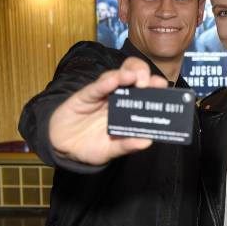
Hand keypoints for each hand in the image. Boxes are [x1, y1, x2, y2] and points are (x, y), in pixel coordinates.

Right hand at [49, 57, 166, 164]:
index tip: (163, 87)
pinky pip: (95, 88)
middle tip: (153, 82)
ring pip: (115, 77)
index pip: (144, 92)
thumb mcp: (110, 150)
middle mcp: (117, 99)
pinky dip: (104, 84)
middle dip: (144, 76)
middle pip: (133, 78)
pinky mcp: (84, 96)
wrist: (63, 148)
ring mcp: (101, 96)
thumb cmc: (91, 146)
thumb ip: (126, 146)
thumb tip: (147, 141)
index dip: (154, 87)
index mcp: (128, 110)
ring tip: (135, 78)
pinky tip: (113, 81)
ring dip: (127, 75)